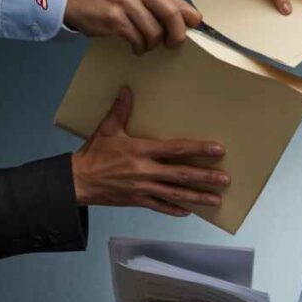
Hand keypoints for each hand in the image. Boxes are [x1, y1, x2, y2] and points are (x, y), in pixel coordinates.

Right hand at [64, 0, 200, 54]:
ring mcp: (124, 3)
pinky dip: (139, 47)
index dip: (190, 18)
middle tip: (173, 44)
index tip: (195, 31)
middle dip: (177, 35)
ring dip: (153, 44)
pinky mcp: (113, 19)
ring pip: (154, 31)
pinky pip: (136, 39)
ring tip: (146, 46)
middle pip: (172, 15)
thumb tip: (184, 18)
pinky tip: (135, 48)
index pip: (176, 1)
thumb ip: (153, 1)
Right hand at [71, 86, 229, 216]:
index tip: (218, 150)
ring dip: (197, 197)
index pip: (175, 149)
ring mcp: (142, 188)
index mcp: (140, 150)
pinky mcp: (137, 200)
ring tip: (216, 200)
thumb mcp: (107, 130)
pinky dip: (175, 210)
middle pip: (181, 175)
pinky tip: (188, 211)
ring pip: (175, 194)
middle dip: (205, 178)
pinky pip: (160, 206)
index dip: (198, 149)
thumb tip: (127, 89)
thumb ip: (120, 111)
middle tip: (225, 180)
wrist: (76, 181)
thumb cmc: (93, 154)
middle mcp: (145, 171)